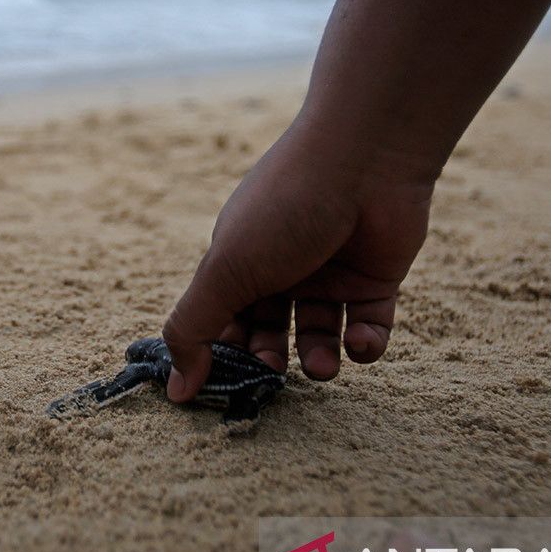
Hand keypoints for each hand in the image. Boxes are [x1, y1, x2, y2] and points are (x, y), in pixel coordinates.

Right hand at [162, 120, 431, 398]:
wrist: (365, 161)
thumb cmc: (284, 208)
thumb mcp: (225, 270)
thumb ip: (192, 328)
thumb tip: (175, 390)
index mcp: (238, 260)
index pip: (220, 318)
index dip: (219, 353)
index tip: (221, 389)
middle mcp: (281, 268)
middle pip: (267, 332)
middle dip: (268, 360)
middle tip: (273, 378)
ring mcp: (330, 274)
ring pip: (318, 336)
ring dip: (317, 360)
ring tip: (319, 367)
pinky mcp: (375, 280)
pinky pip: (368, 327)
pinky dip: (365, 345)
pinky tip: (357, 343)